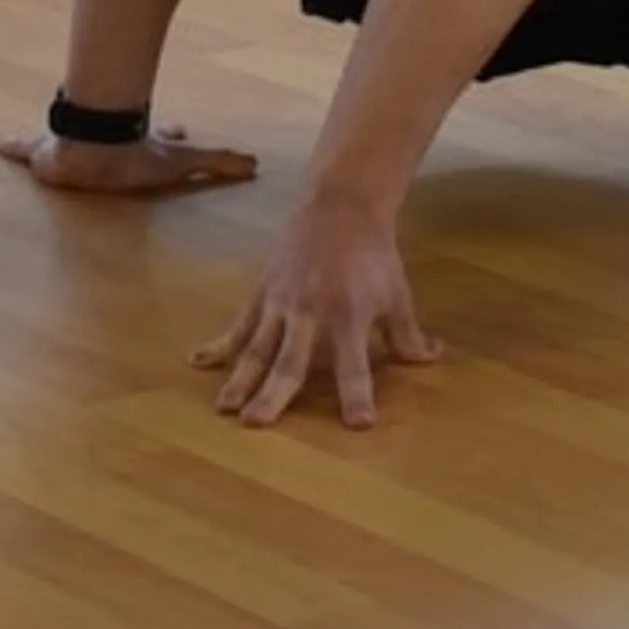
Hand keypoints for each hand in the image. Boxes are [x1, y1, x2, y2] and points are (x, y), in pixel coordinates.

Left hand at [0, 125, 261, 195]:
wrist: (101, 153)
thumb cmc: (138, 158)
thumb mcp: (184, 162)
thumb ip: (220, 163)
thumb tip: (255, 163)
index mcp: (135, 142)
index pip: (156, 137)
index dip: (167, 136)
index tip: (179, 129)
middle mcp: (105, 140)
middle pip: (109, 134)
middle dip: (112, 135)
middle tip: (112, 138)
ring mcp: (77, 146)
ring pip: (65, 140)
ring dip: (57, 142)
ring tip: (46, 145)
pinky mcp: (47, 155)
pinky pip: (26, 148)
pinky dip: (12, 146)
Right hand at [192, 195, 444, 428]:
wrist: (340, 203)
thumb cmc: (373, 253)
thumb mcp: (397, 294)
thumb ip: (408, 333)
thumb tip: (432, 360)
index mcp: (347, 315)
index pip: (355, 366)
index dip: (358, 395)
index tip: (359, 425)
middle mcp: (310, 312)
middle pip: (290, 361)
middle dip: (274, 394)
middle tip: (256, 423)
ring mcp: (280, 301)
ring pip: (257, 346)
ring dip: (240, 378)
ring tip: (224, 408)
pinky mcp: (262, 290)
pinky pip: (239, 323)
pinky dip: (218, 344)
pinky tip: (197, 361)